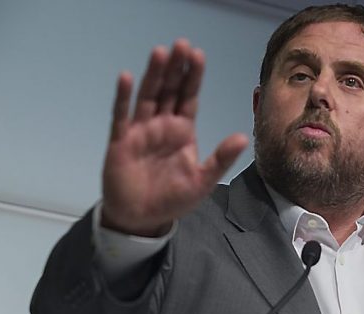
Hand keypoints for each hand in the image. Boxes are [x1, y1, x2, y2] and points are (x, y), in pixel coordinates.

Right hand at [101, 39, 247, 235]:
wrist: (143, 218)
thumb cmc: (173, 199)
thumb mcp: (203, 180)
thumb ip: (221, 159)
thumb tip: (242, 137)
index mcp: (183, 131)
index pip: (189, 97)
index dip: (193, 77)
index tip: (198, 55)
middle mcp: (162, 125)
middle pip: (169, 90)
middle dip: (176, 68)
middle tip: (181, 44)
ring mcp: (141, 131)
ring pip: (148, 96)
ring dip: (153, 75)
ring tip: (160, 52)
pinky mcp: (121, 141)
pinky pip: (122, 116)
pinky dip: (123, 97)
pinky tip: (126, 77)